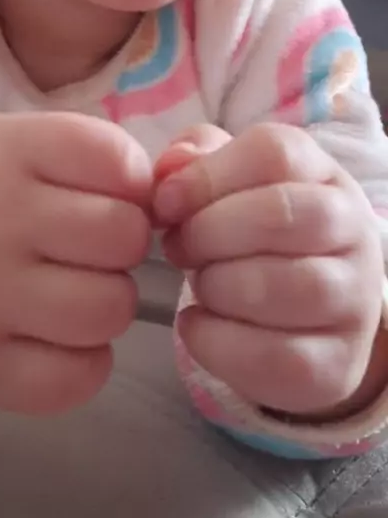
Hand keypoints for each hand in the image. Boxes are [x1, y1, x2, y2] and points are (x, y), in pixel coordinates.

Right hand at [0, 113, 150, 413]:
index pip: (121, 163)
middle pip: (124, 238)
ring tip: (71, 295)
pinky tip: (60, 340)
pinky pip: (77, 378)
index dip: (132, 186)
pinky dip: (85, 363)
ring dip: (106, 305)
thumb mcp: (10, 143)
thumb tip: (167, 197)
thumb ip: (88, 153)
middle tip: (88, 254)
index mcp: (7, 150)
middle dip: (121, 247)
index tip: (106, 199)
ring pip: (109, 308)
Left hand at [154, 123, 385, 417]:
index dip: (206, 176)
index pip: (274, 153)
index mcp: (323, 176)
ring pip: (281, 286)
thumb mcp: (230, 186)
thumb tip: (172, 166)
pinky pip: (271, 354)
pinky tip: (197, 325)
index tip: (165, 203)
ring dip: (216, 286)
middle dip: (208, 232)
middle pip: (279, 214)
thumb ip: (197, 161)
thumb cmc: (255, 239)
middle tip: (177, 247)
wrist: (306, 319)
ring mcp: (352, 300)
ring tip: (200, 285)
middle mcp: (352, 232)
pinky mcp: (335, 364)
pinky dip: (214, 340)